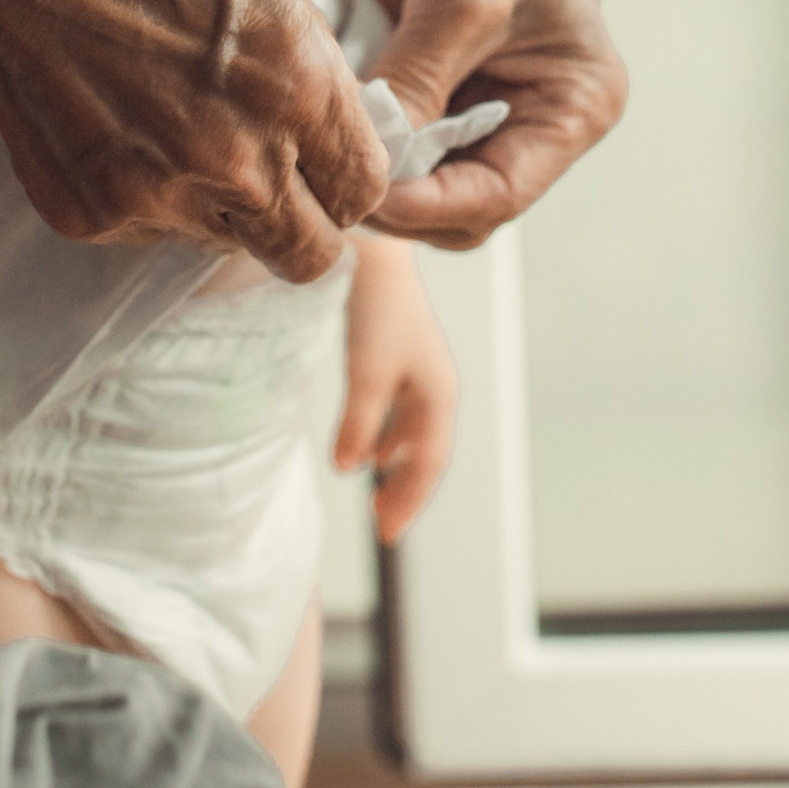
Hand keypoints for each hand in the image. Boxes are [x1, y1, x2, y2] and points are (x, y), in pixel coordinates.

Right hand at [0, 0, 389, 282]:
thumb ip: (305, 41)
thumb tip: (326, 93)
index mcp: (296, 85)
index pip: (364, 189)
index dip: (346, 178)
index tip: (322, 163)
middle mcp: (238, 158)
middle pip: (310, 255)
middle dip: (299, 223)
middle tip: (268, 182)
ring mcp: (159, 196)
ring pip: (227, 248)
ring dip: (218, 209)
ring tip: (170, 128)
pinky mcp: (91, 215)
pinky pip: (147, 236)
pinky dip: (143, 198)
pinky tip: (114, 125)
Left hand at [324, 0, 628, 246]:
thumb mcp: (461, 0)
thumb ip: (419, 84)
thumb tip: (374, 161)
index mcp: (576, 103)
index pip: (501, 194)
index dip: (432, 205)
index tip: (368, 195)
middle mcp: (533, 111)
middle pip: (459, 202)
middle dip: (401, 196)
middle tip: (335, 177)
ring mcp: (477, 97)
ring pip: (419, 176)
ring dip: (375, 168)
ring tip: (325, 146)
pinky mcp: (428, 76)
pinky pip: (392, 133)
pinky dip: (361, 134)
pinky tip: (324, 119)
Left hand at [334, 236, 457, 543]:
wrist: (377, 252)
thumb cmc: (377, 312)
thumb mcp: (367, 374)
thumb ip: (359, 424)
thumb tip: (349, 470)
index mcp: (439, 395)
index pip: (429, 464)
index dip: (409, 500)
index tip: (387, 534)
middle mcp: (436, 386)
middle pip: (427, 452)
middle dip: (407, 488)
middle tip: (384, 524)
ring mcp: (421, 370)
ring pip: (415, 432)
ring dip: (398, 464)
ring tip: (379, 488)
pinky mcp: (402, 355)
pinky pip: (402, 411)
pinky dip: (389, 435)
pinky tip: (371, 444)